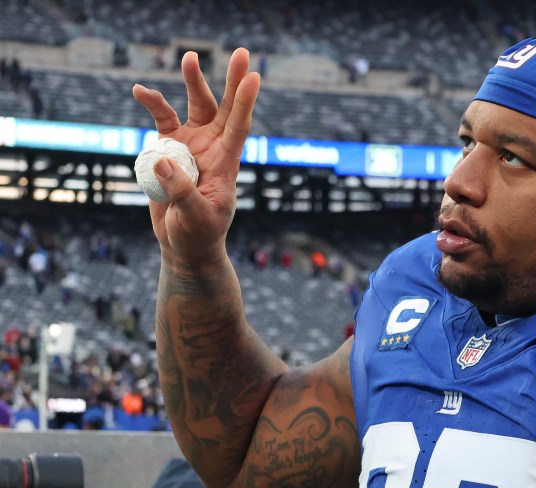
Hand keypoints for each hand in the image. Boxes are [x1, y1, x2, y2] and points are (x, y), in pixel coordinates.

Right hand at [131, 48, 259, 265]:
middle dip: (232, 81)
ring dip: (194, 82)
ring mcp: (191, 145)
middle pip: (223, 108)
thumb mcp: (195, 217)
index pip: (239, 127)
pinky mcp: (169, 148)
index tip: (255, 77)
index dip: (246, 102)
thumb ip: (181, 192)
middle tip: (242, 54)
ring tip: (190, 57)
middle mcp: (211, 148)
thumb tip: (164, 163)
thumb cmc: (199, 234)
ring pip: (194, 106)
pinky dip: (152, 104)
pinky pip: (161, 120)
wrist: (184, 245)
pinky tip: (140, 90)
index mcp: (226, 163)